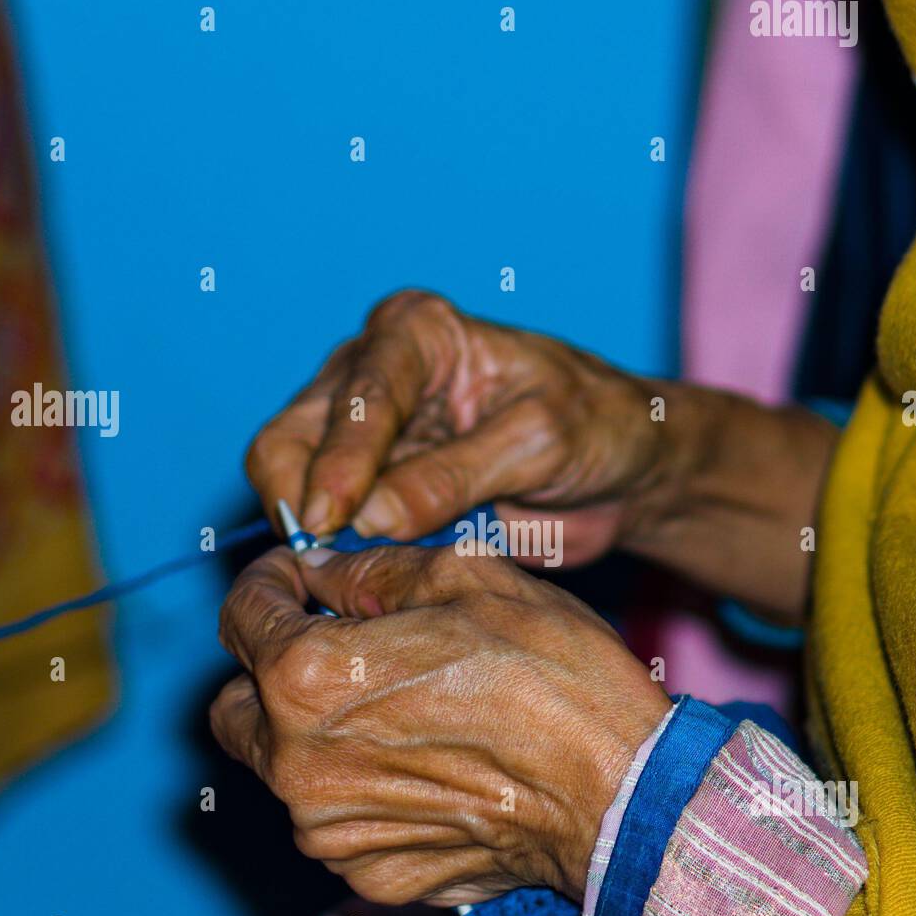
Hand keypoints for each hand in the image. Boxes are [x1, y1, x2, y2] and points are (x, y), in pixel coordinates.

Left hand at [209, 543, 669, 904]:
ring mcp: (329, 832)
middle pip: (235, 706)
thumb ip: (370, 571)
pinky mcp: (371, 876)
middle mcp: (297, 764)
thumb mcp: (467, 581)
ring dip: (316, 735)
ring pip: (284, 771)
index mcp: (307, 676)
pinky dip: (361, 793)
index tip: (296, 579)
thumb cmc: (555, 677)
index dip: (268, 583)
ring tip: (400, 713)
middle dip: (268, 672)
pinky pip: (336, 823)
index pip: (242, 614)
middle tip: (333, 650)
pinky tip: (427, 770)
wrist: (622, 794)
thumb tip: (322, 573)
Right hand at [245, 289, 668, 566]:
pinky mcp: (375, 491)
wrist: (623, 469)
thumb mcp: (538, 443)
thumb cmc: (596, 426)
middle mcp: (374, 375)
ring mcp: (366, 438)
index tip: (331, 519)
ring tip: (354, 573)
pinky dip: (340, 558)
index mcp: (416, 334)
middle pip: (292, 437)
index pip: (355, 396)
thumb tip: (367, 518)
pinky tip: (364, 581)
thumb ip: (453, 477)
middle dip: (306, 499)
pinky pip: (333, 530)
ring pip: (295, 488)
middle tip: (330, 558)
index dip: (337, 461)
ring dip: (319, 536)